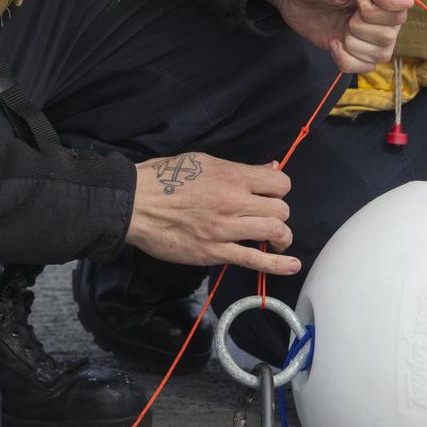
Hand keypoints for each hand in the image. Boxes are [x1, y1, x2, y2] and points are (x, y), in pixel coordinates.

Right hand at [126, 153, 300, 275]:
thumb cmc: (165, 179)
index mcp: (232, 176)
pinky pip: (253, 259)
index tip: (271, 196)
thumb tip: (270, 168)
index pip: (279, 183)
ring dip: (281, 238)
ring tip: (277, 241)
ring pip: (274, 232)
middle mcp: (233, 201)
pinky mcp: (214, 251)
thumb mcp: (206, 162)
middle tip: (268, 219)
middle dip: (279, 215)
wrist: (136, 203)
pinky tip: (290, 265)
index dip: (279, 190)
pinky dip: (277, 264)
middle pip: (281, 210)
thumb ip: (240, 169)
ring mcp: (225, 228)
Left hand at [259, 0, 412, 73]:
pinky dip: (346, 59)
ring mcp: (374, 32)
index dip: (372, 12)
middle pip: (389, 37)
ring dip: (352, 43)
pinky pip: (365, 68)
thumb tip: (407, 3)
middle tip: (345, 10)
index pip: (399, 14)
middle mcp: (388, 11)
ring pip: (379, 55)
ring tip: (341, 25)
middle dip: (359, 27)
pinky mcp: (359, 49)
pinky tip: (335, 43)